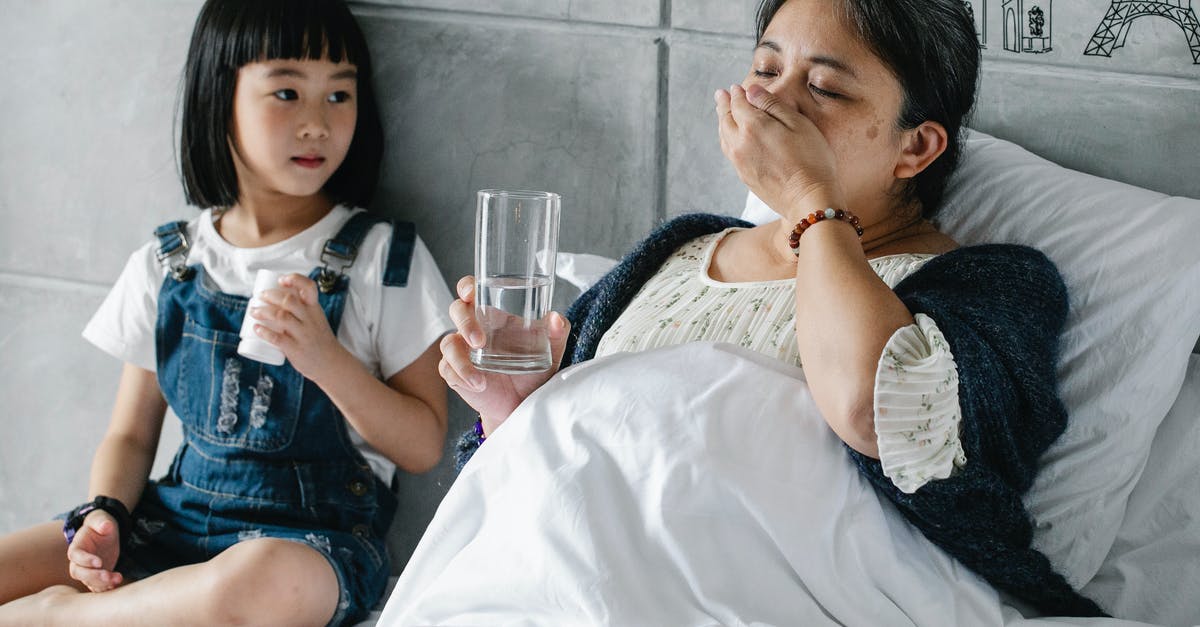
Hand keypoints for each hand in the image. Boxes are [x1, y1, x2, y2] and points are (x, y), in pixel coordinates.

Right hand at [66, 510, 123, 591]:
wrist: (104, 533)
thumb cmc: (100, 525)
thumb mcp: (101, 520)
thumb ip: (101, 522)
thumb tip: (105, 526)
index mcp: (77, 547)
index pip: (75, 556)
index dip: (85, 560)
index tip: (99, 562)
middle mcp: (78, 561)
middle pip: (79, 573)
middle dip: (93, 576)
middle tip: (108, 575)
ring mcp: (86, 570)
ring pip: (89, 582)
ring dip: (102, 583)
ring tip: (118, 579)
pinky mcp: (96, 576)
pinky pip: (97, 586)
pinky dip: (106, 587)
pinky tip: (116, 584)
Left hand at [249, 273, 346, 380]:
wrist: (331, 363)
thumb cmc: (319, 339)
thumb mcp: (316, 319)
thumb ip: (300, 309)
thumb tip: (274, 298)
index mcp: (315, 309)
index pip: (309, 287)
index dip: (295, 279)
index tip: (281, 280)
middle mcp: (310, 319)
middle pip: (289, 300)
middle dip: (270, 295)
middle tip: (259, 296)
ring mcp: (303, 334)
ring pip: (281, 317)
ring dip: (263, 312)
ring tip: (253, 311)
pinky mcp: (296, 349)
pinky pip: (278, 338)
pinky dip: (264, 332)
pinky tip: (256, 328)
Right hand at [439, 276, 570, 434]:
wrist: (524, 403)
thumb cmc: (535, 370)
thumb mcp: (551, 350)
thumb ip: (558, 332)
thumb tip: (557, 319)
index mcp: (494, 316)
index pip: (473, 291)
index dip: (467, 286)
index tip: (471, 292)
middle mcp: (474, 329)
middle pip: (457, 311)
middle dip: (465, 322)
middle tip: (480, 341)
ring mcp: (463, 351)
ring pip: (448, 343)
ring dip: (460, 358)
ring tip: (480, 376)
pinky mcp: (456, 372)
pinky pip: (448, 369)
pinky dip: (462, 375)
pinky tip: (480, 384)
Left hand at [715, 83, 843, 220]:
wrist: (807, 199)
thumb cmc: (811, 159)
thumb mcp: (798, 124)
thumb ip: (772, 105)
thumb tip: (751, 90)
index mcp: (752, 126)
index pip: (738, 104)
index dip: (737, 94)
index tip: (735, 87)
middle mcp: (740, 143)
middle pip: (726, 120)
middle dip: (723, 105)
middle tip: (721, 95)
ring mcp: (739, 162)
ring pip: (724, 137)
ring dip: (722, 122)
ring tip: (723, 113)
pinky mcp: (744, 176)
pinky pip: (728, 152)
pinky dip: (726, 139)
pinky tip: (730, 138)